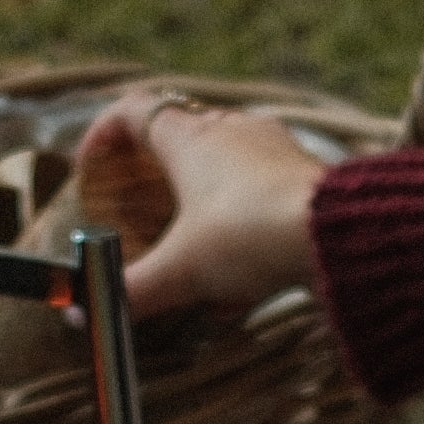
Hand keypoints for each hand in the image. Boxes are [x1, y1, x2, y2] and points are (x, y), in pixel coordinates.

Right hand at [77, 87, 326, 316]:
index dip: (104, 133)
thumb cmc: (249, 236)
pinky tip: (243, 282)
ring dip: (203, 199)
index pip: (134, 111)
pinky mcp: (303, 176)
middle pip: (181, 132)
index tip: (90, 164)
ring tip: (192, 245)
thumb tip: (87, 312)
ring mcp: (271, 149)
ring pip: (225, 162)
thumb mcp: (180, 271)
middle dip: (155, 171)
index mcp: (190, 138)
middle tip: (140, 203)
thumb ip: (131, 291)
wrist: (337, 236)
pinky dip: (243, 226)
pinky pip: (263, 193)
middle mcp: (231, 131)